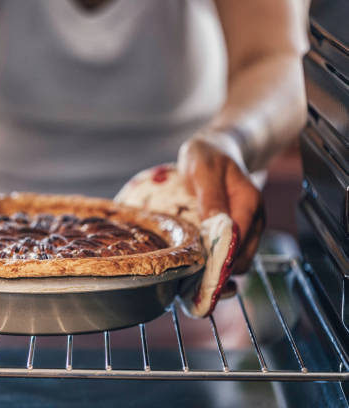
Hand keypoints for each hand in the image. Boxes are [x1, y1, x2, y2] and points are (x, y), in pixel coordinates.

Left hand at [177, 138, 264, 273]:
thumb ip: (210, 197)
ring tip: (190, 276)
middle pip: (242, 259)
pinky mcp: (238, 233)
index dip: (219, 258)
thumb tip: (214, 226)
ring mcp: (248, 228)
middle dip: (218, 271)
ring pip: (238, 262)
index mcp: (249, 203)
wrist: (216, 149)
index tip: (197, 269)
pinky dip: (216, 265)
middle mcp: (255, 219)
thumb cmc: (208, 157)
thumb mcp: (204, 170)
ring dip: (217, 271)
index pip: (239, 241)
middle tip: (189, 278)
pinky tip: (197, 267)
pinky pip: (231, 256)